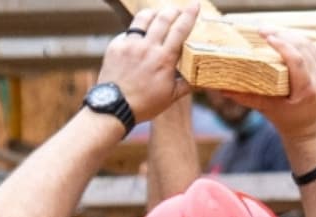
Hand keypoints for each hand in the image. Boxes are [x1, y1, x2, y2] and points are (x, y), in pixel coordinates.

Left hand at [96, 4, 199, 122]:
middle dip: (173, 10)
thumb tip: (201, 79)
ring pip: (144, 18)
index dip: (189, 15)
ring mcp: (129, 45)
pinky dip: (137, 31)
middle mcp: (147, 48)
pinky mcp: (115, 46)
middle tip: (178, 11)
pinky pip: (129, 32)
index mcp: (164, 59)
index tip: (195, 5)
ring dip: (154, 13)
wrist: (114, 107)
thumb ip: (187, 84)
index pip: (180, 30)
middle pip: (163, 18)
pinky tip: (140, 37)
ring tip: (159, 16)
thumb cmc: (144, 104)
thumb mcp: (171, 96)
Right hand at [220, 29, 315, 137]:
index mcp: (307, 90)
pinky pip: (314, 48)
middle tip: (262, 30)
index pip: (296, 60)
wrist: (307, 127)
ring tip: (271, 31)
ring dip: (290, 35)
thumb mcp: (265, 108)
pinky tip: (285, 37)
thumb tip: (221, 89)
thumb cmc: (284, 118)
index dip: (282, 45)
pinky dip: (299, 40)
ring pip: (309, 44)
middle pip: (302, 47)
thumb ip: (245, 97)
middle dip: (282, 35)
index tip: (266, 36)